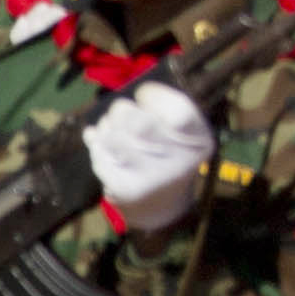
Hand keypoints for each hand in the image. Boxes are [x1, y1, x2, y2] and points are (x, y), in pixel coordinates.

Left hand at [87, 81, 215, 234]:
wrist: (162, 206)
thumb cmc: (171, 155)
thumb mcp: (184, 132)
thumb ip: (165, 108)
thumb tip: (135, 90)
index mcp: (198, 140)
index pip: (178, 110)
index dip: (154, 95)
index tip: (144, 94)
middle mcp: (178, 162)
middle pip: (137, 122)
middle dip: (121, 109)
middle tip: (121, 111)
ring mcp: (149, 178)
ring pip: (113, 136)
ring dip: (106, 126)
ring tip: (111, 128)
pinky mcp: (124, 189)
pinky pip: (99, 154)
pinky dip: (96, 143)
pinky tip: (101, 142)